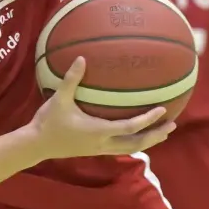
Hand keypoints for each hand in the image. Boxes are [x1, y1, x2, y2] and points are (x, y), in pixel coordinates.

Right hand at [30, 57, 176, 159]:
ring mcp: (100, 149)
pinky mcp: (95, 151)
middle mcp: (103, 143)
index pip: (130, 127)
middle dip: (156, 135)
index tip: (163, 110)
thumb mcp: (59, 99)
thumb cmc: (48, 121)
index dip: (148, 119)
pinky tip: (138, 135)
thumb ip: (71, 79)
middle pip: (137, 143)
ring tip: (162, 133)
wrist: (36, 145)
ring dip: (149, 141)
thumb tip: (82, 58)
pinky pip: (122, 148)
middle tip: (172, 125)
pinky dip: (135, 142)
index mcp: (98, 131)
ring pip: (131, 149)